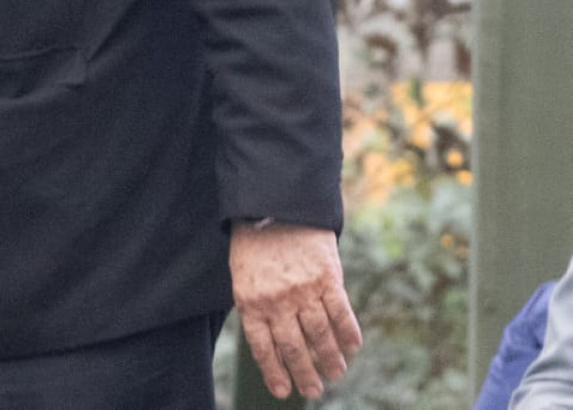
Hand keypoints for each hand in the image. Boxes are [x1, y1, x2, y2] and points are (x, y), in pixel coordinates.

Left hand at [230, 222, 362, 399]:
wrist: (275, 204)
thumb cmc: (255, 244)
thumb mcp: (243, 276)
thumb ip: (257, 307)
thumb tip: (276, 344)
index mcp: (250, 300)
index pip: (263, 347)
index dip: (274, 372)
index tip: (284, 392)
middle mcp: (276, 300)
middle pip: (294, 347)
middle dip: (304, 374)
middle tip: (313, 390)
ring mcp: (303, 290)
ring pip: (320, 336)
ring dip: (330, 360)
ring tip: (335, 373)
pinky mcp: (327, 278)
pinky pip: (341, 314)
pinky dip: (348, 335)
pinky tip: (352, 348)